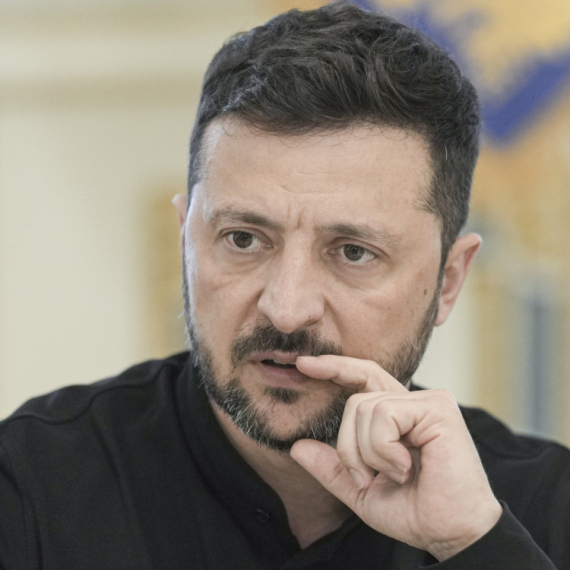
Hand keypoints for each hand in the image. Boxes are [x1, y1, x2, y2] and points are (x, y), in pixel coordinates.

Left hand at [290, 355, 501, 560]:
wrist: (450, 535)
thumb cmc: (414, 511)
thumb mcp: (361, 490)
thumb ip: (332, 467)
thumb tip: (296, 447)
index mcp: (398, 416)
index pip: (364, 377)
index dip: (336, 367)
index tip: (303, 364)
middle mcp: (413, 402)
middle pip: (355, 400)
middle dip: (349, 445)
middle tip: (368, 478)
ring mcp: (427, 402)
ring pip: (364, 408)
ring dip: (368, 453)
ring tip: (396, 474)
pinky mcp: (437, 408)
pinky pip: (384, 416)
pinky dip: (383, 449)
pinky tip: (406, 468)